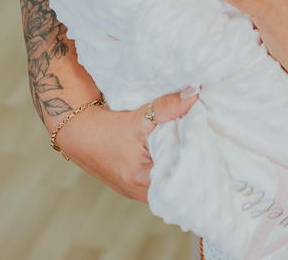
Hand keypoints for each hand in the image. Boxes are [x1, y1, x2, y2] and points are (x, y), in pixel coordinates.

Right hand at [54, 87, 197, 200]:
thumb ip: (167, 107)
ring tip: (197, 141)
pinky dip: (169, 161)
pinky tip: (179, 148)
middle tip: (208, 139)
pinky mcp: (136, 183)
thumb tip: (194, 94)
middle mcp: (142, 193)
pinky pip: (160, 175)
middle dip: (192, 159)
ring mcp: (138, 190)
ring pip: (170, 177)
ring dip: (180, 159)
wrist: (76, 132)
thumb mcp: (138, 117)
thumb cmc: (103, 129)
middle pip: (178, 179)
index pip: (183, 177)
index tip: (211, 142)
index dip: (199, 159)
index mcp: (144, 183)